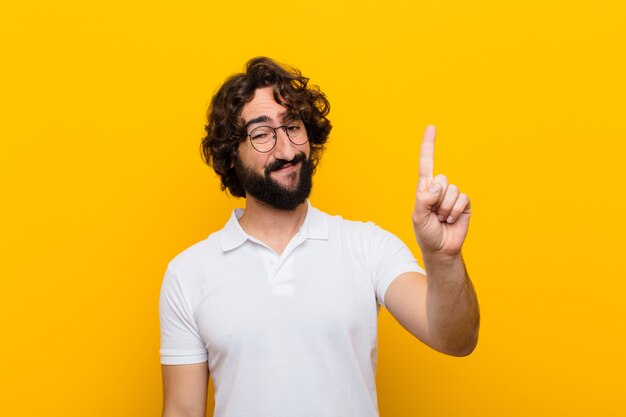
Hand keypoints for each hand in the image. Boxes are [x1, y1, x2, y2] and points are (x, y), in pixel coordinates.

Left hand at [413, 125, 470, 256]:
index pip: (426, 163)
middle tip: (434, 214)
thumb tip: (437, 185)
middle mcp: (439, 189)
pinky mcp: (465, 203)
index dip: (429, 145)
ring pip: (452, 191)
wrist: (441, 249)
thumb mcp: (418, 217)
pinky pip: (462, 198)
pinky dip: (455, 211)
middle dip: (437, 199)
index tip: (431, 127)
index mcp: (425, 188)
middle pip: (442, 179)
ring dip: (445, 208)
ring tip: (442, 219)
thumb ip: (424, 199)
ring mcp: (453, 196)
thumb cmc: (426, 233)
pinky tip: (451, 220)